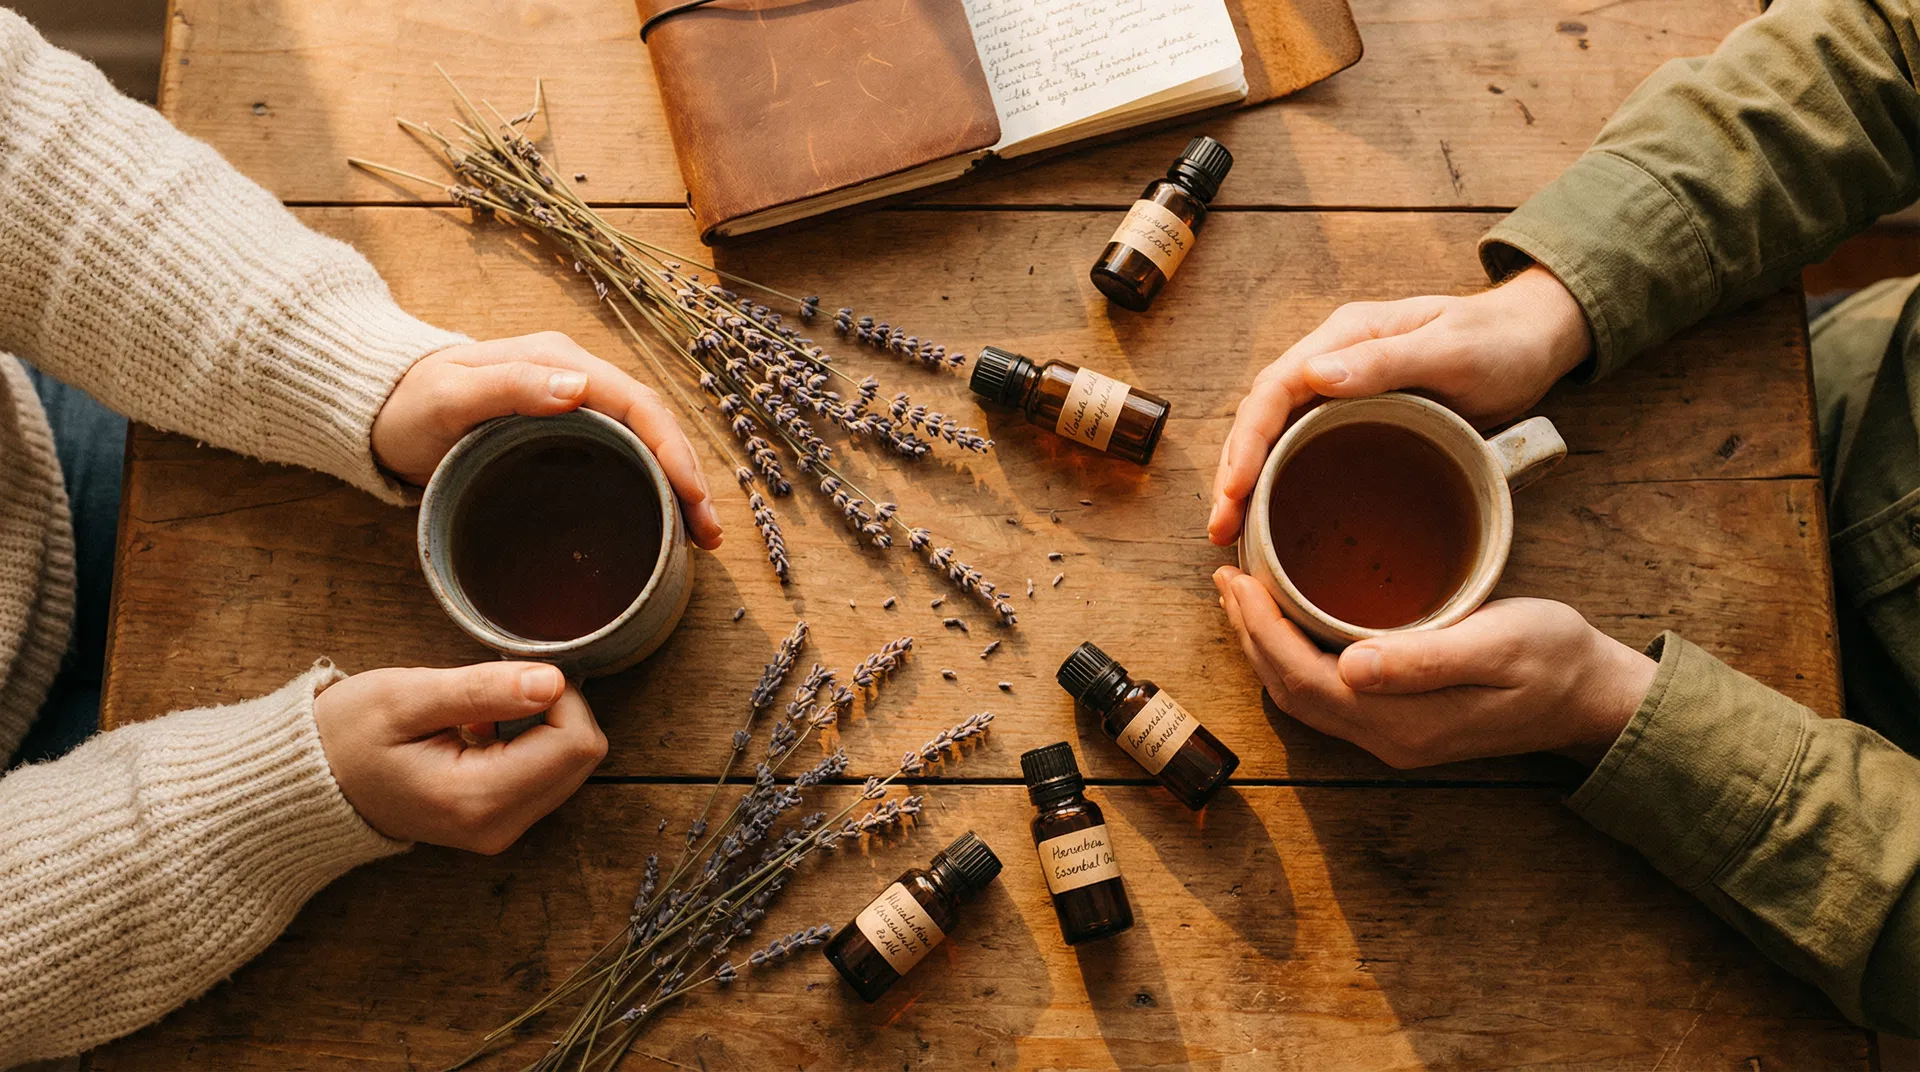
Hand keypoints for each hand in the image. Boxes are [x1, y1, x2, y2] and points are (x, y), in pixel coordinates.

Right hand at [313, 661, 608, 852]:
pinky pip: (548, 774)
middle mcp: (498, 826)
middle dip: (553, 710)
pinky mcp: (499, 822)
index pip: (575, 743)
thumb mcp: (406, 697)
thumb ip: (483, 690)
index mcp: (477, 798)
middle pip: (582, 756)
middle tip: (493, 693)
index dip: (559, 696)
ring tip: (478, 717)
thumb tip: (553, 682)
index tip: (512, 678)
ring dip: (541, 727)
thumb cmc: (347, 735)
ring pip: (571, 765)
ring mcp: (500, 830)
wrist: (308, 786)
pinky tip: (479, 734)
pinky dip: (529, 744)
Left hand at [372, 333, 722, 549]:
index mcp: (558, 362)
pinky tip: (664, 520)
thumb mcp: (449, 397)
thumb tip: (580, 388)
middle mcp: (576, 376)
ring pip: (646, 441)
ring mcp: (574, 403)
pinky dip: (653, 486)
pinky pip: (624, 454)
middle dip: (689, 476)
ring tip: (699, 535)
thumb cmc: (408, 406)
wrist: (379, 409)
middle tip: (707, 534)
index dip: (673, 450)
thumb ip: (509, 387)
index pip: (637, 403)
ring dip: (678, 484)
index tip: (693, 498)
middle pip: (653, 424)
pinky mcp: (567, 431)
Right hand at [1208, 265, 1591, 545]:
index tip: (1234, 489)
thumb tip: (1313, 375)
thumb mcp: (1453, 350)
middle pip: (1262, 416)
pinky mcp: (1356, 419)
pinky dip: (1278, 483)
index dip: (1247, 439)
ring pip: (1275, 436)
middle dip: (1234, 471)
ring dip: (1247, 482)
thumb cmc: (1500, 342)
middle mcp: (1332, 361)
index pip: (1275, 387)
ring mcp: (1341, 391)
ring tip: (1231, 532)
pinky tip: (1271, 518)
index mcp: (1345, 337)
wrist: (1533, 343)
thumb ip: (1388, 362)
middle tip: (1220, 527)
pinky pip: (1303, 449)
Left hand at [1213, 566, 1651, 767]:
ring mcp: (1390, 736)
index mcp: (1401, 722)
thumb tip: (1351, 665)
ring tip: (1243, 593)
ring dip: (1265, 646)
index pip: (1302, 677)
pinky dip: (1293, 654)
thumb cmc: (1556, 660)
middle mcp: (1385, 738)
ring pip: (1301, 695)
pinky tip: (1290, 619)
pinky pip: (1325, 693)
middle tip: (1228, 574)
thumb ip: (1425, 659)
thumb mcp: (1501, 644)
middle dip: (1249, 634)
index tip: (1237, 576)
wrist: (1595, 699)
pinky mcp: (1399, 723)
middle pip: (1289, 690)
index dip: (1260, 628)